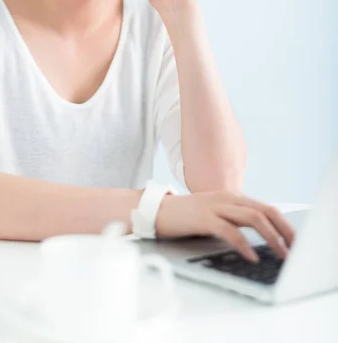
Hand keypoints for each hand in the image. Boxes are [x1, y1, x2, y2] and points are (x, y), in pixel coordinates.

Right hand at [155, 190, 295, 262]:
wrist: (157, 211)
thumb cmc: (187, 217)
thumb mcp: (215, 214)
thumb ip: (234, 219)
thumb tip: (259, 236)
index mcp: (232, 197)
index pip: (266, 207)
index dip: (284, 223)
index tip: (294, 240)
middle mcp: (227, 198)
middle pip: (264, 210)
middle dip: (284, 230)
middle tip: (294, 248)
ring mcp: (215, 206)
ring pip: (252, 218)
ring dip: (270, 237)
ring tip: (280, 254)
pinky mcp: (203, 218)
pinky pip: (229, 230)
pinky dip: (243, 244)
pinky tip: (251, 255)